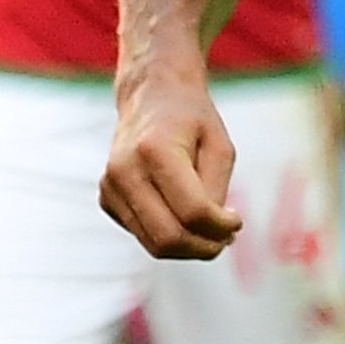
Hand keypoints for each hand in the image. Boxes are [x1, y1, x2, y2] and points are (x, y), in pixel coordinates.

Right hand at [101, 66, 239, 257]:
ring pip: (154, 244)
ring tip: (210, 231)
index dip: (221, 227)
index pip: (193, 211)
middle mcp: (125, 170)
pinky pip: (144, 234)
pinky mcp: (106, 198)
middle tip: (226, 239)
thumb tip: (214, 235)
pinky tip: (181, 213)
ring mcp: (110, 186)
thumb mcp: (219, 147)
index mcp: (155, 150)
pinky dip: (169, 235)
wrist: (150, 95)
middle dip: (204, 247)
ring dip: (188, 247)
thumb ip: (216, 191)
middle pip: (169, 237)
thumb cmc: (192, 120)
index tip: (237, 221)